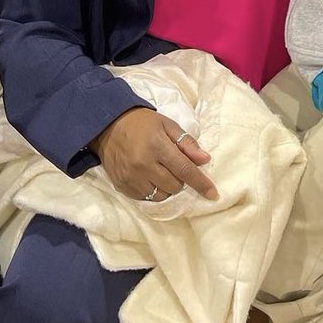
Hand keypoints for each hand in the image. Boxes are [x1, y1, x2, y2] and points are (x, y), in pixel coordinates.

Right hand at [92, 106, 217, 201]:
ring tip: (162, 172)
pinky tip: (150, 177)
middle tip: (174, 165)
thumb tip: (205, 160)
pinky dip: (153, 191)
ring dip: (168, 187)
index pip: (185, 170)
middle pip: (175, 185)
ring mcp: (131, 178)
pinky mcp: (122, 186)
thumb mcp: (167, 125)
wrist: (109, 126)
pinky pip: (146, 198)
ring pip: (161, 195)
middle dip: (181, 179)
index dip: (201, 183)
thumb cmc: (143, 124)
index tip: (214, 194)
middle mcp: (144, 165)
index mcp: (157, 146)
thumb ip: (186, 143)